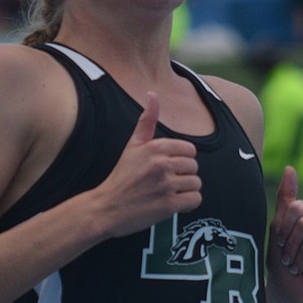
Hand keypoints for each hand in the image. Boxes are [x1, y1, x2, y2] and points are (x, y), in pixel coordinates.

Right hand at [100, 92, 202, 237]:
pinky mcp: (169, 205)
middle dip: (184, 176)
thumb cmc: (121, 177)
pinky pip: (195, 200)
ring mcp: (166, 185)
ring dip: (186, 190)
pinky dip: (188, 204)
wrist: (106, 208)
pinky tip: (174, 204)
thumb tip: (153, 94)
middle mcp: (162, 164)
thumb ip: (146, 121)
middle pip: (194, 167)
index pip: (189, 150)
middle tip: (166, 183)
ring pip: (196, 183)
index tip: (168, 168)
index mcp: (155, 147)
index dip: (181, 160)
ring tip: (169, 193)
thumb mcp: (132, 145)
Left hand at [267, 166, 302, 302]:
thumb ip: (286, 198)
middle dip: (291, 244)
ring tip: (300, 263)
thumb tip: (290, 168)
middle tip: (290, 256)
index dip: (284, 228)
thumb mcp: (279, 226)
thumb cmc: (281, 258)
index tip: (282, 242)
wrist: (286, 289)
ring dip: (300, 255)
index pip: (297, 208)